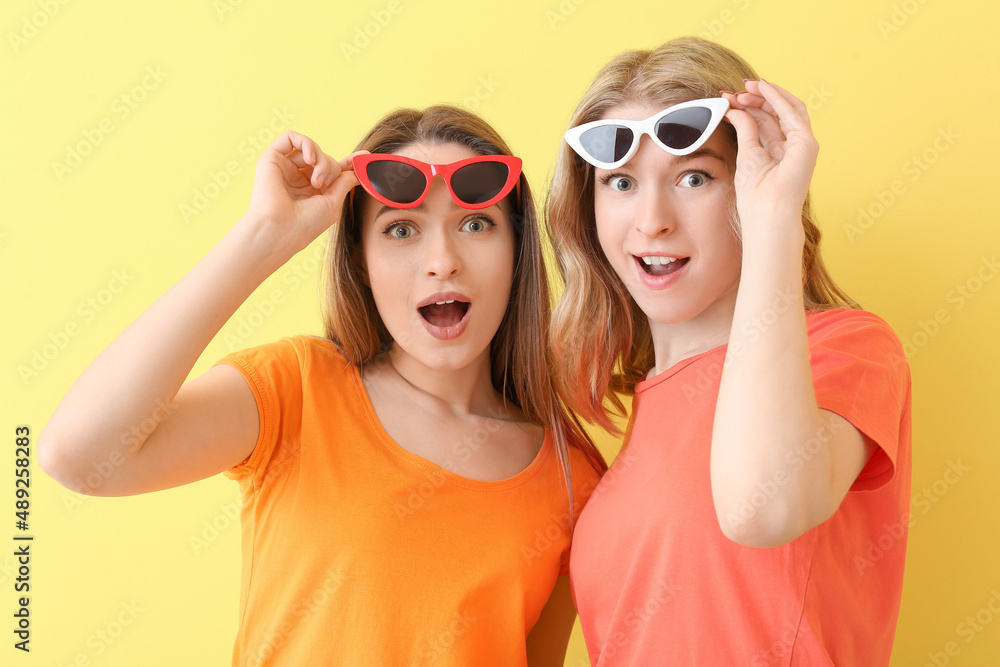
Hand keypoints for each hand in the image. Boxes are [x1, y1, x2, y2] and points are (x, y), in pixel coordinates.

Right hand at [244, 130, 362, 254]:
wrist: (281, 230)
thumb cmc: (306, 224)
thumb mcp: (333, 202)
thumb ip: (344, 182)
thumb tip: (357, 170)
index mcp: (311, 191)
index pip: (331, 170)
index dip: (348, 162)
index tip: (364, 157)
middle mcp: (297, 178)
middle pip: (324, 158)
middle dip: (332, 168)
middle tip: (326, 184)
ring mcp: (284, 168)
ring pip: (311, 149)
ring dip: (322, 161)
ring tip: (317, 180)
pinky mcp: (271, 159)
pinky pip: (291, 137)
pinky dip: (306, 143)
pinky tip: (310, 159)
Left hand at [721, 80, 817, 235]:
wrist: (768, 212)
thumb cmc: (756, 194)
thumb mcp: (747, 154)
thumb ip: (744, 129)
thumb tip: (734, 109)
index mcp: (778, 152)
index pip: (765, 122)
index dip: (748, 108)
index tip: (729, 100)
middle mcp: (792, 147)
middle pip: (776, 114)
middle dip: (756, 99)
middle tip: (735, 91)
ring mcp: (802, 144)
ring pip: (787, 108)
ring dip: (766, 94)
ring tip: (746, 86)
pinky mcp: (807, 143)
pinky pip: (792, 112)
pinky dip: (777, 98)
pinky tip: (762, 87)